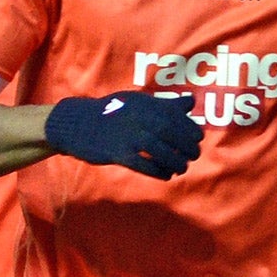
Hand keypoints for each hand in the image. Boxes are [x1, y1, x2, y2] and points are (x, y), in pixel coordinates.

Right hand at [44, 92, 201, 178]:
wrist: (78, 124)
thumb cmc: (113, 113)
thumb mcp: (138, 103)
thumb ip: (165, 104)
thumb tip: (191, 101)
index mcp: (144, 104)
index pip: (176, 116)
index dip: (191, 129)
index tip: (197, 138)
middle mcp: (137, 117)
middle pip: (171, 133)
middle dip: (187, 146)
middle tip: (194, 155)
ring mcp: (127, 136)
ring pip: (159, 151)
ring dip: (175, 162)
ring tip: (181, 168)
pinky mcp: (117, 153)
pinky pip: (143, 165)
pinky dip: (158, 171)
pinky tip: (166, 175)